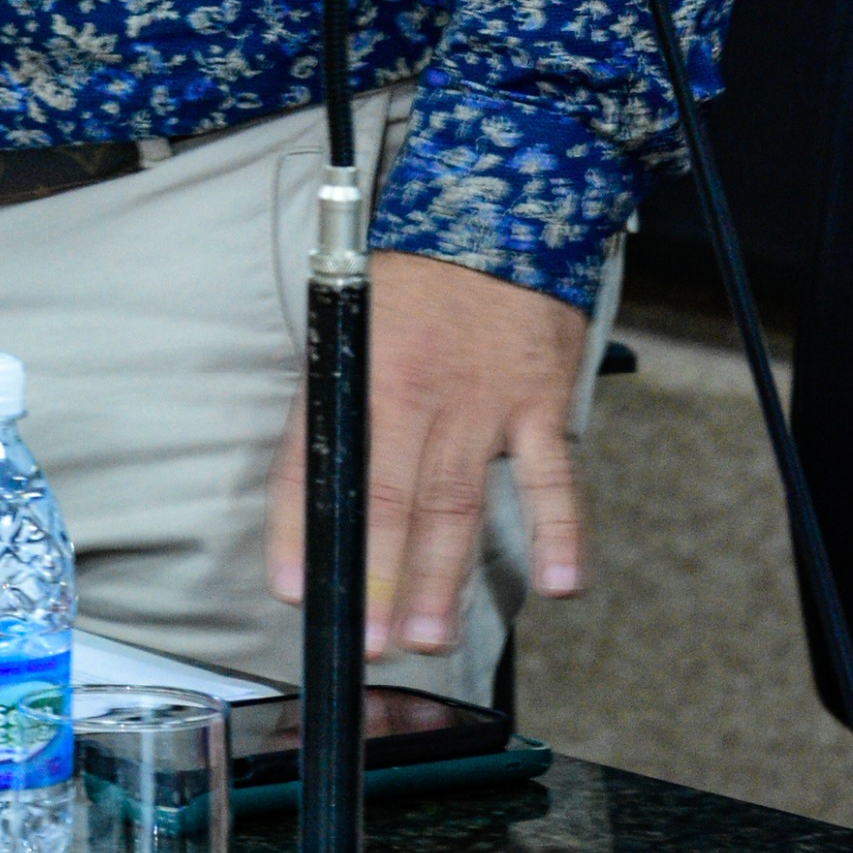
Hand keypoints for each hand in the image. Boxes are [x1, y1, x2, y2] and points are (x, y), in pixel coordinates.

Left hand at [267, 249, 590, 653]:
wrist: (495, 209)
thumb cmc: (411, 277)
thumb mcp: (351, 323)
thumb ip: (336, 400)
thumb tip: (313, 483)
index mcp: (359, 373)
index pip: (320, 461)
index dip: (301, 528)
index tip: (293, 589)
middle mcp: (415, 394)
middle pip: (391, 501)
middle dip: (378, 580)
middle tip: (370, 643)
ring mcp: (482, 403)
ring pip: (458, 503)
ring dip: (443, 576)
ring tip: (429, 637)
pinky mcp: (537, 403)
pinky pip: (551, 476)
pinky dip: (558, 531)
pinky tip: (559, 583)